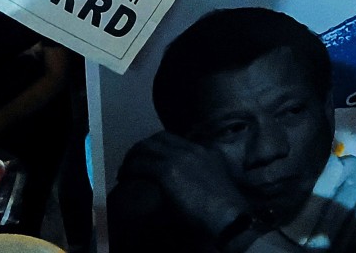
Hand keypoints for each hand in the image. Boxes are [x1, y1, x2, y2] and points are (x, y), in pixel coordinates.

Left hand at [117, 131, 249, 235]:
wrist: (229, 217)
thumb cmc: (227, 207)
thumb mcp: (223, 180)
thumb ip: (211, 171)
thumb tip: (198, 179)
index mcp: (203, 150)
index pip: (171, 138)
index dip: (155, 146)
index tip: (147, 157)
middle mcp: (190, 149)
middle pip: (156, 139)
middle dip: (141, 149)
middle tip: (132, 163)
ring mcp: (178, 158)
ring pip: (144, 149)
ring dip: (132, 159)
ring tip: (125, 172)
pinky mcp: (167, 172)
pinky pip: (140, 164)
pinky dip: (130, 169)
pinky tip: (126, 178)